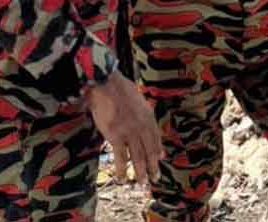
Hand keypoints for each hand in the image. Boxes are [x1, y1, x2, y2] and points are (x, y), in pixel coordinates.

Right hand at [85, 72, 162, 186]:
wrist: (107, 85)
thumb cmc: (120, 89)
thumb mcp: (139, 100)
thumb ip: (145, 115)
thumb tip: (151, 128)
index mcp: (148, 116)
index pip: (156, 138)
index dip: (158, 150)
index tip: (160, 159)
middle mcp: (142, 126)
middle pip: (149, 150)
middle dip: (153, 166)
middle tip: (155, 178)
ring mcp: (130, 132)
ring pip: (137, 156)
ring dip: (140, 171)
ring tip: (142, 182)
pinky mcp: (116, 136)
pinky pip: (120, 157)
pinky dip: (122, 169)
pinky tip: (123, 178)